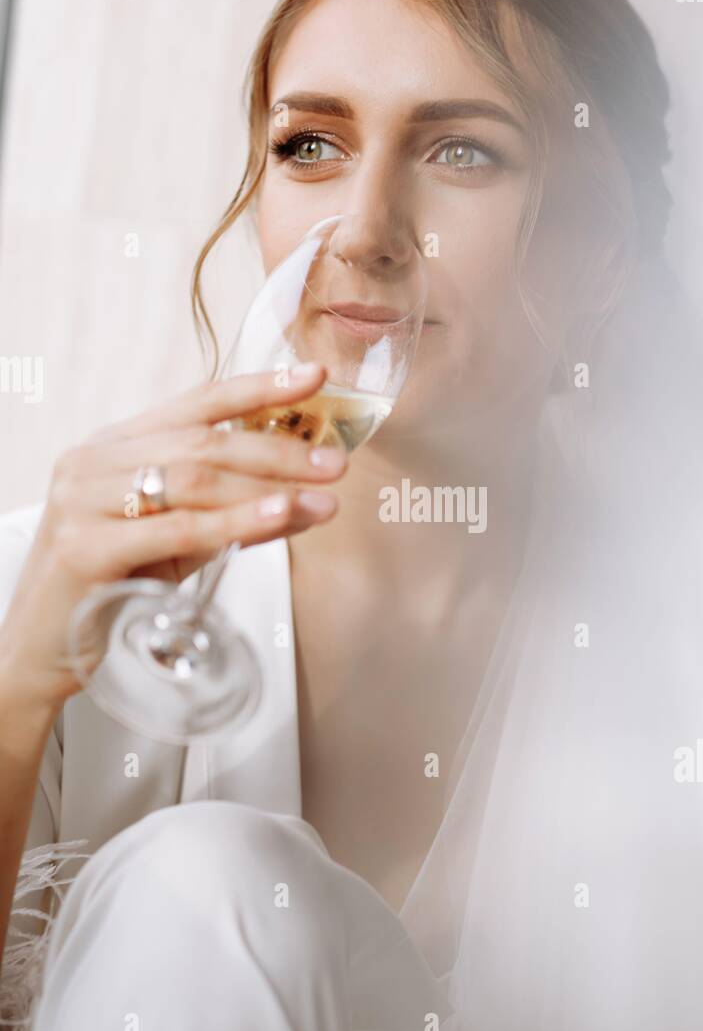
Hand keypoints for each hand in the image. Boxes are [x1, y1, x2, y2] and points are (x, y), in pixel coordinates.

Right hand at [0, 363, 343, 708]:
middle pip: (203, 443)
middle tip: (335, 464)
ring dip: (267, 488)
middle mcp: (93, 461)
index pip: (196, 403)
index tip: (313, 378)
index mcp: (114, 446)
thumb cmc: (110, 592)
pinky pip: (175, 529)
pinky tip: (277, 517)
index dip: (257, 388)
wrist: (40, 652)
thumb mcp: (179, 545)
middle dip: (278, 451)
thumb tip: (309, 499)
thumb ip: (236, 517)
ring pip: (192, 480)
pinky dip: (233, 522)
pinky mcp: (84, 547)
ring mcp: (82, 500)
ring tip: (322, 498)